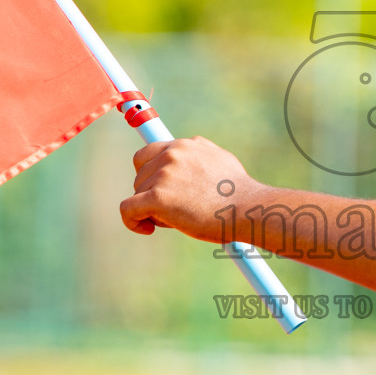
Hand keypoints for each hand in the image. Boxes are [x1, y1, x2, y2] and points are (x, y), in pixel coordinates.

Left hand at [119, 136, 260, 242]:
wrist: (248, 209)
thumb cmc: (240, 195)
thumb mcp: (221, 163)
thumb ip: (200, 160)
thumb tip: (193, 168)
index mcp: (186, 145)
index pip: (150, 153)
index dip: (150, 173)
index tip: (156, 189)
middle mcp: (172, 153)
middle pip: (141, 174)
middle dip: (151, 192)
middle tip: (172, 210)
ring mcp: (164, 174)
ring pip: (137, 194)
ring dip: (150, 210)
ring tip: (177, 220)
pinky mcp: (157, 196)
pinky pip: (128, 209)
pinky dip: (132, 221)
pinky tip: (146, 229)